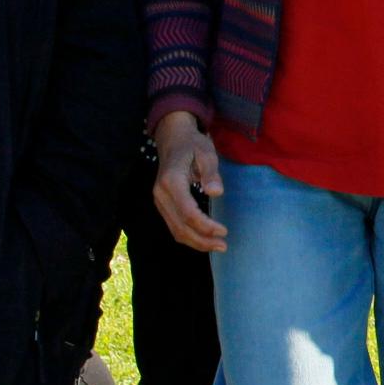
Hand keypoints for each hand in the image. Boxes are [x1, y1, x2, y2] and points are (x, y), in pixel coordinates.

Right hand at [151, 112, 227, 252]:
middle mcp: (161, 194)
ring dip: (195, 242)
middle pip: (180, 226)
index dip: (205, 226)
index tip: (224, 231)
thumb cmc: (192, 144)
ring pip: (175, 229)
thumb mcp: (206, 152)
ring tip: (216, 246)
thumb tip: (216, 193)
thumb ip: (211, 173)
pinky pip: (173, 225)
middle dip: (202, 240)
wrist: (172, 138)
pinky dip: (188, 236)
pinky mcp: (162, 204)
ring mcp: (159, 200)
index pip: (188, 212)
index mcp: (171, 181)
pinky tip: (203, 239)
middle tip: (223, 246)